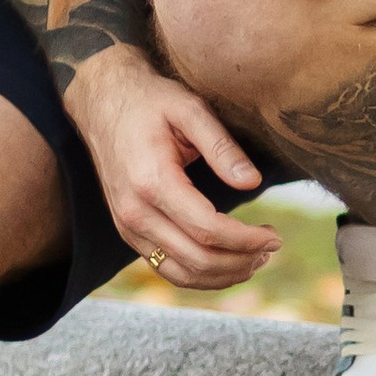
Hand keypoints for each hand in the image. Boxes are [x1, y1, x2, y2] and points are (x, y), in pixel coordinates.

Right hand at [63, 54, 278, 289]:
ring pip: (181, 273)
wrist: (101, 102)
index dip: (246, 240)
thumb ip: (222, 146)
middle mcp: (135, 213)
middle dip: (241, 260)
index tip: (274, 235)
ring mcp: (128, 226)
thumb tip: (253, 182)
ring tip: (256, 259)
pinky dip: (200, 274)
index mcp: (151, 182)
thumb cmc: (149, 101)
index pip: (208, 229)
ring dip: (223, 275)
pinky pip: (166, 268)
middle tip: (272, 248)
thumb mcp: (189, 108)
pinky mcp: (128, 232)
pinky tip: (227, 262)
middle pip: (197, 259)